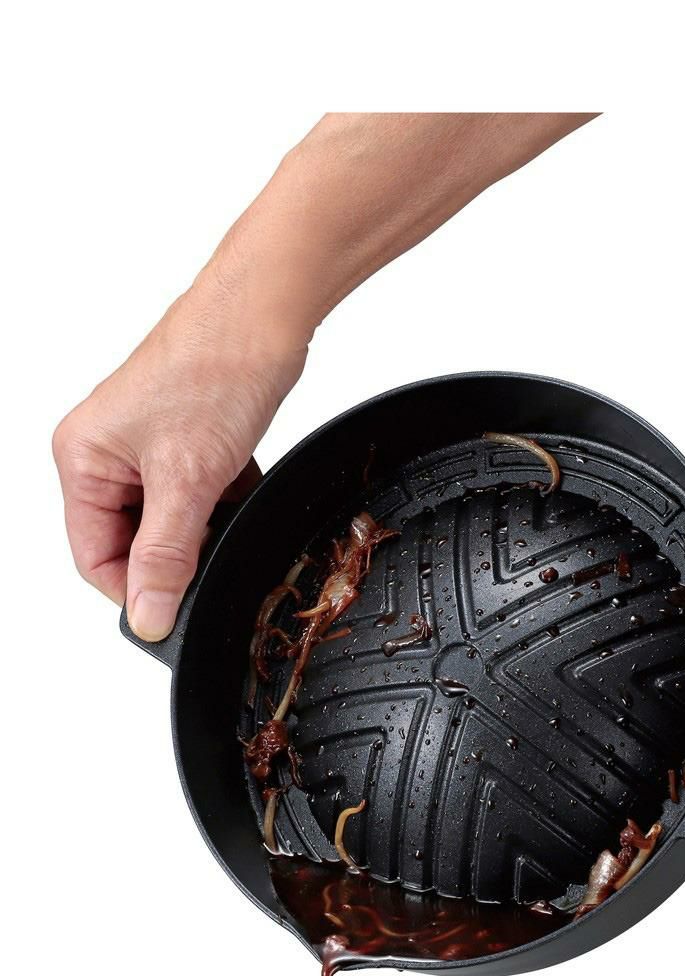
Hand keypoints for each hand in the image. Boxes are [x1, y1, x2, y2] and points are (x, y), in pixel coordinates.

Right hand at [52, 277, 309, 639]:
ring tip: (231, 509)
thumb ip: (166, 555)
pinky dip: (224, 499)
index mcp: (82, 459)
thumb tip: (147, 615)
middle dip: (176, 553)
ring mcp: (148, 445)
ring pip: (172, 518)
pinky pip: (200, 492)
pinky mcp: (188, 438)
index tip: (178, 610)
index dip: (136, 589)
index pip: (95, 557)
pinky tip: (244, 487)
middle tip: (215, 557)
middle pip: (132, 541)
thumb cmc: (214, 369)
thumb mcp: (187, 481)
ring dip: (205, 526)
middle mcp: (105, 452)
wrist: (264, 315)